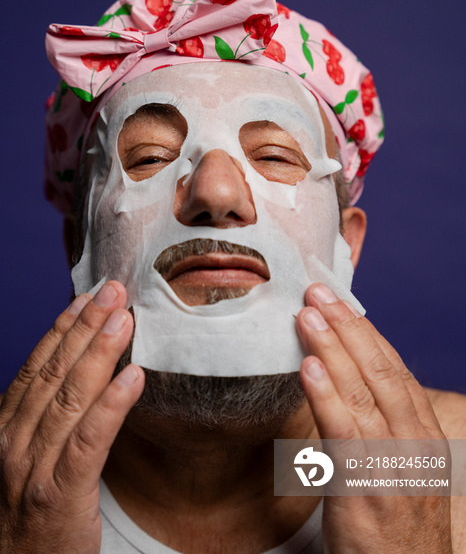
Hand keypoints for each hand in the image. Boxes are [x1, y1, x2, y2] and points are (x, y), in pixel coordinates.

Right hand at [0, 282, 144, 553]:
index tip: (86, 298)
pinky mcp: (60, 495)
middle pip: (55, 372)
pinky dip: (111, 405)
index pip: (36, 368)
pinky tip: (132, 378)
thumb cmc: (26, 517)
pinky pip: (89, 440)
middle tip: (112, 291)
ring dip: (100, 352)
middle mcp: (13, 443)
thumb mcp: (23, 460)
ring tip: (124, 320)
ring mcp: (33, 469)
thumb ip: (44, 420)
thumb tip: (76, 375)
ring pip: (71, 398)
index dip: (63, 329)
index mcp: (5, 431)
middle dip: (86, 326)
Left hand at [297, 283, 451, 553]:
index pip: (394, 370)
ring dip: (332, 348)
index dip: (366, 333)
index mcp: (421, 435)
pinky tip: (309, 368)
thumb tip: (344, 383)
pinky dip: (327, 396)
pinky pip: (343, 433)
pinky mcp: (364, 489)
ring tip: (307, 316)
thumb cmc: (396, 527)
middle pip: (379, 371)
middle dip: (347, 327)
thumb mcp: (398, 470)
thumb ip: (379, 428)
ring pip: (361, 393)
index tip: (341, 304)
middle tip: (319, 293)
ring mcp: (391, 465)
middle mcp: (411, 443)